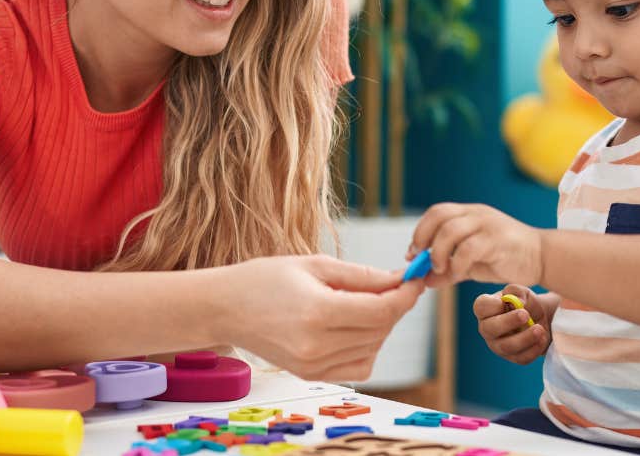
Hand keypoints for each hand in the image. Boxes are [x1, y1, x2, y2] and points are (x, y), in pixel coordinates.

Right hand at [217, 254, 422, 382]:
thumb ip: (361, 276)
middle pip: (380, 329)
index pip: (382, 310)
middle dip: (395, 306)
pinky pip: (358, 366)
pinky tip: (353, 327)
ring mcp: (313, 365)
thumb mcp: (313, 264)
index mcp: (317, 312)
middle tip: (391, 284)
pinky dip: (366, 347)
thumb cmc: (264, 279)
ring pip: (373, 349)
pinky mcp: (310, 375)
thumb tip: (399, 280)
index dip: (405, 295)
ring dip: (380, 326)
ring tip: (362, 302)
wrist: (224, 308)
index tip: (414, 279)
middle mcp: (316, 345)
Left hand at [409, 202, 543, 286]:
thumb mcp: (470, 265)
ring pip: (450, 230)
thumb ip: (448, 269)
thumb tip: (424, 280)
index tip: (412, 253)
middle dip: (423, 238)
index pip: (436, 212)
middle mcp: (476, 214)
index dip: (420, 232)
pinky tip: (458, 274)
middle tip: (421, 260)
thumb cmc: (505, 258)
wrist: (542, 258)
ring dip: (438, 252)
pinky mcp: (497, 239)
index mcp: (468, 214)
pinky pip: (468, 248)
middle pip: (439, 215)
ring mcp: (487, 224)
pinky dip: (457, 263)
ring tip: (439, 268)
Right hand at [473, 285, 549, 364]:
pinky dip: (534, 349)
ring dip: (524, 338)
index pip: (481, 307)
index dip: (492, 305)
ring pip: (506, 346)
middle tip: (526, 315)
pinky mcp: (513, 357)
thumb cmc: (525, 303)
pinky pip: (521, 358)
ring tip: (540, 329)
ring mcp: (498, 345)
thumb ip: (516, 292)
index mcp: (486, 310)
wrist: (541, 319)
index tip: (505, 302)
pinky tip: (543, 338)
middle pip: (490, 329)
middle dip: (508, 322)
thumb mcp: (522, 292)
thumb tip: (518, 302)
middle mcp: (487, 328)